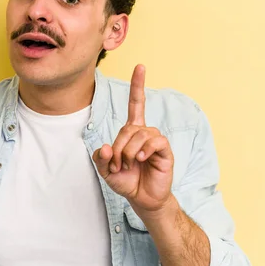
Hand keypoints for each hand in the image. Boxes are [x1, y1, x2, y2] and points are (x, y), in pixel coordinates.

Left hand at [93, 65, 174, 213]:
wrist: (142, 198)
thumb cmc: (126, 181)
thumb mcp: (105, 171)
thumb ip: (100, 158)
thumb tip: (103, 147)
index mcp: (131, 132)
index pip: (136, 104)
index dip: (138, 86)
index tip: (140, 66)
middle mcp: (144, 132)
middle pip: (127, 129)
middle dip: (118, 148)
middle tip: (117, 165)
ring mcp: (155, 141)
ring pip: (139, 135)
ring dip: (128, 153)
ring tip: (129, 166)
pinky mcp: (164, 151)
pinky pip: (154, 141)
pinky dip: (144, 150)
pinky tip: (140, 160)